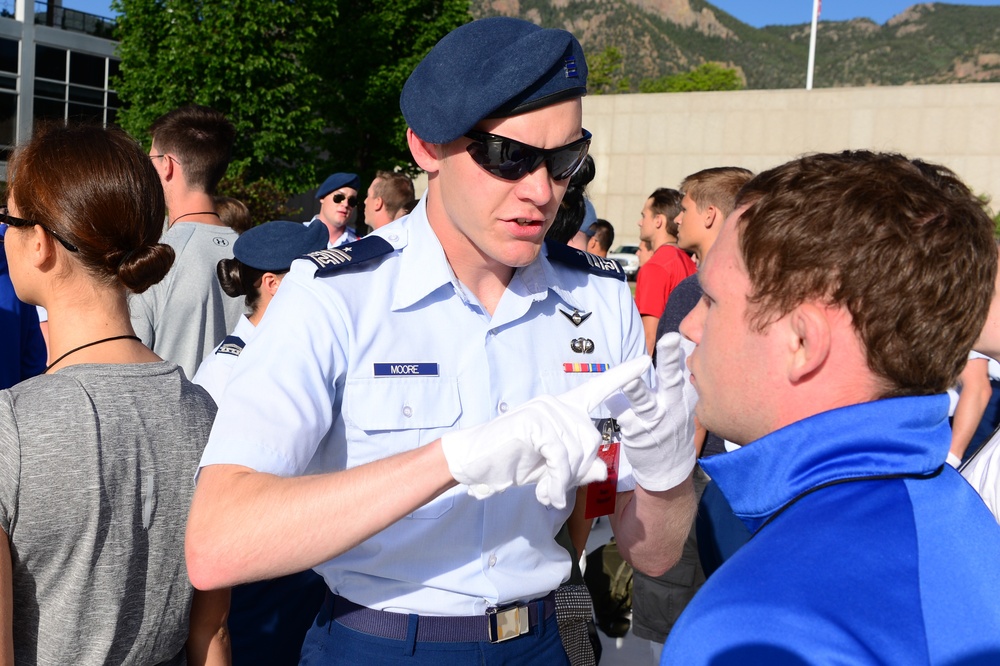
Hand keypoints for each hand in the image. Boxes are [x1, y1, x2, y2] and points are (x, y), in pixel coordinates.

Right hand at [440, 357, 649, 508]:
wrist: (474, 462)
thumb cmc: (513, 461)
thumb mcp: (552, 468)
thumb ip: (578, 467)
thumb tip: (603, 471)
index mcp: (564, 409)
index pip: (597, 389)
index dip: (622, 377)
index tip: (644, 363)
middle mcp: (556, 404)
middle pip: (592, 440)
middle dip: (578, 472)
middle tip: (557, 490)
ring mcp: (544, 410)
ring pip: (577, 451)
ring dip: (564, 481)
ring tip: (548, 494)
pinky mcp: (533, 423)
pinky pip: (560, 456)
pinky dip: (555, 480)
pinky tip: (545, 494)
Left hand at [614, 333, 696, 491]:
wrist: (668, 468)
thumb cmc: (672, 426)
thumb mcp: (682, 403)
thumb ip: (678, 379)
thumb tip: (682, 345)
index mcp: (683, 396)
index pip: (686, 368)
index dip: (686, 351)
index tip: (685, 335)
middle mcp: (672, 405)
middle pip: (672, 379)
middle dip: (670, 358)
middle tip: (670, 339)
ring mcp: (654, 419)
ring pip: (644, 401)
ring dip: (637, 390)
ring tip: (630, 379)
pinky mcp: (636, 431)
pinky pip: (621, 412)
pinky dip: (615, 403)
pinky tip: (610, 398)